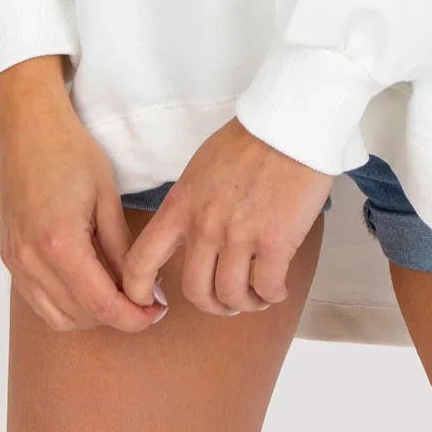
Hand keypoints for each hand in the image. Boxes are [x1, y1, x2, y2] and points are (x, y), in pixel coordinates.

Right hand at [0, 54, 167, 335]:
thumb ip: (121, 248)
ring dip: (91, 316)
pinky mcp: (10, 258)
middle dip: (116, 317)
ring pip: (57, 317)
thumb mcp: (106, 197)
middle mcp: (33, 261)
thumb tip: (142, 286)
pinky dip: (66, 305)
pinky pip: (39, 301)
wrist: (26, 130)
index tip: (155, 312)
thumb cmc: (69, 152)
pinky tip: (89, 285)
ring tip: (120, 294)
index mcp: (61, 244)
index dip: (133, 317)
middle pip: (80, 317)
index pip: (101, 305)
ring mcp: (16, 263)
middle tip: (145, 301)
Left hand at [118, 117, 333, 317]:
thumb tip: (188, 235)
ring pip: (231, 296)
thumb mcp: (201, 169)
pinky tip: (277, 287)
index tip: (153, 305)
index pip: (140, 263)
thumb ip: (189, 205)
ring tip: (256, 295)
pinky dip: (271, 295)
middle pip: (194, 291)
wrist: (292, 126)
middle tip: (227, 301)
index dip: (139, 294)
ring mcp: (239, 237)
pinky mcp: (274, 243)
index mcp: (181, 206)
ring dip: (244, 303)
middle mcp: (204, 227)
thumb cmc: (251, 141)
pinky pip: (266, 288)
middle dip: (212, 304)